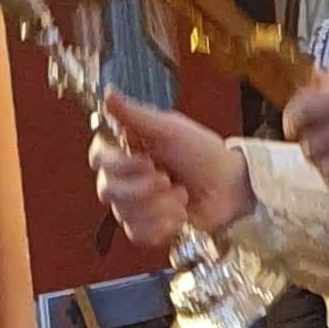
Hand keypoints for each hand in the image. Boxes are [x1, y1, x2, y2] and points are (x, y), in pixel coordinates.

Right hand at [91, 94, 250, 253]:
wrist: (229, 187)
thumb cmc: (203, 154)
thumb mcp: (170, 128)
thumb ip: (134, 114)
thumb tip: (106, 93)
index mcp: (125, 150)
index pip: (98, 158)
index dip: (119, 164)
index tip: (146, 160)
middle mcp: (124, 179)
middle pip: (108, 190)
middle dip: (144, 188)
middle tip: (168, 179)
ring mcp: (133, 206)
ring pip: (124, 214)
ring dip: (160, 206)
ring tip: (181, 195)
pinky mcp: (146, 229)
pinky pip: (138, 234)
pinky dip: (163, 226)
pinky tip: (179, 215)